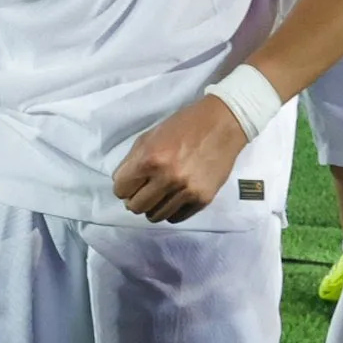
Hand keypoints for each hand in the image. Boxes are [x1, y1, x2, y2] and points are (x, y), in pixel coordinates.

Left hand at [112, 95, 248, 223]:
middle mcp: (167, 178)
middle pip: (136, 207)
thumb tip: (122, 184)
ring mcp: (186, 191)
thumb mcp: (150, 136)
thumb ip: (133, 160)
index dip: (123, 186)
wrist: (221, 124)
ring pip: (155, 216)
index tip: (130, 183)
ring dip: (153, 207)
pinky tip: (174, 198)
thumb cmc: (183, 126)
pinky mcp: (202, 199)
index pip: (121, 189)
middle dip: (135, 199)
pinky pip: (175, 218)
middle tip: (144, 191)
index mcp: (150, 158)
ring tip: (160, 195)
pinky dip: (171, 210)